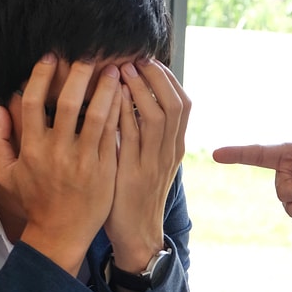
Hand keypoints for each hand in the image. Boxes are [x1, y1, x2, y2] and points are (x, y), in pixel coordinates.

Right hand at [0, 54, 122, 274]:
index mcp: (32, 149)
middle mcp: (58, 152)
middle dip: (80, 74)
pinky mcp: (104, 169)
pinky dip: (118, 113)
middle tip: (90, 55)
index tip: (51, 57)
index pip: (34, 102)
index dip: (41, 76)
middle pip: (69, 103)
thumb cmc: (35, 202)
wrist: (61, 233)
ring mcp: (83, 161)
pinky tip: (123, 97)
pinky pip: (113, 134)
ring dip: (106, 90)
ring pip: (97, 116)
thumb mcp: (7, 175)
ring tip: (114, 71)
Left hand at [104, 59, 190, 271]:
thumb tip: (132, 98)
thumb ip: (144, 133)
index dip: (167, 79)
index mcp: (175, 148)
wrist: (137, 234)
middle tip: (136, 58)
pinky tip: (108, 98)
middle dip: (156, 77)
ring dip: (138, 89)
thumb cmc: (136, 194)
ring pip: (155, 117)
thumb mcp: (149, 161)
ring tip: (121, 70)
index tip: (149, 60)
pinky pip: (131, 136)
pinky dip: (122, 112)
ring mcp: (154, 164)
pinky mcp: (134, 174)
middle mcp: (169, 153)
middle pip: (174, 105)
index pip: (183, 104)